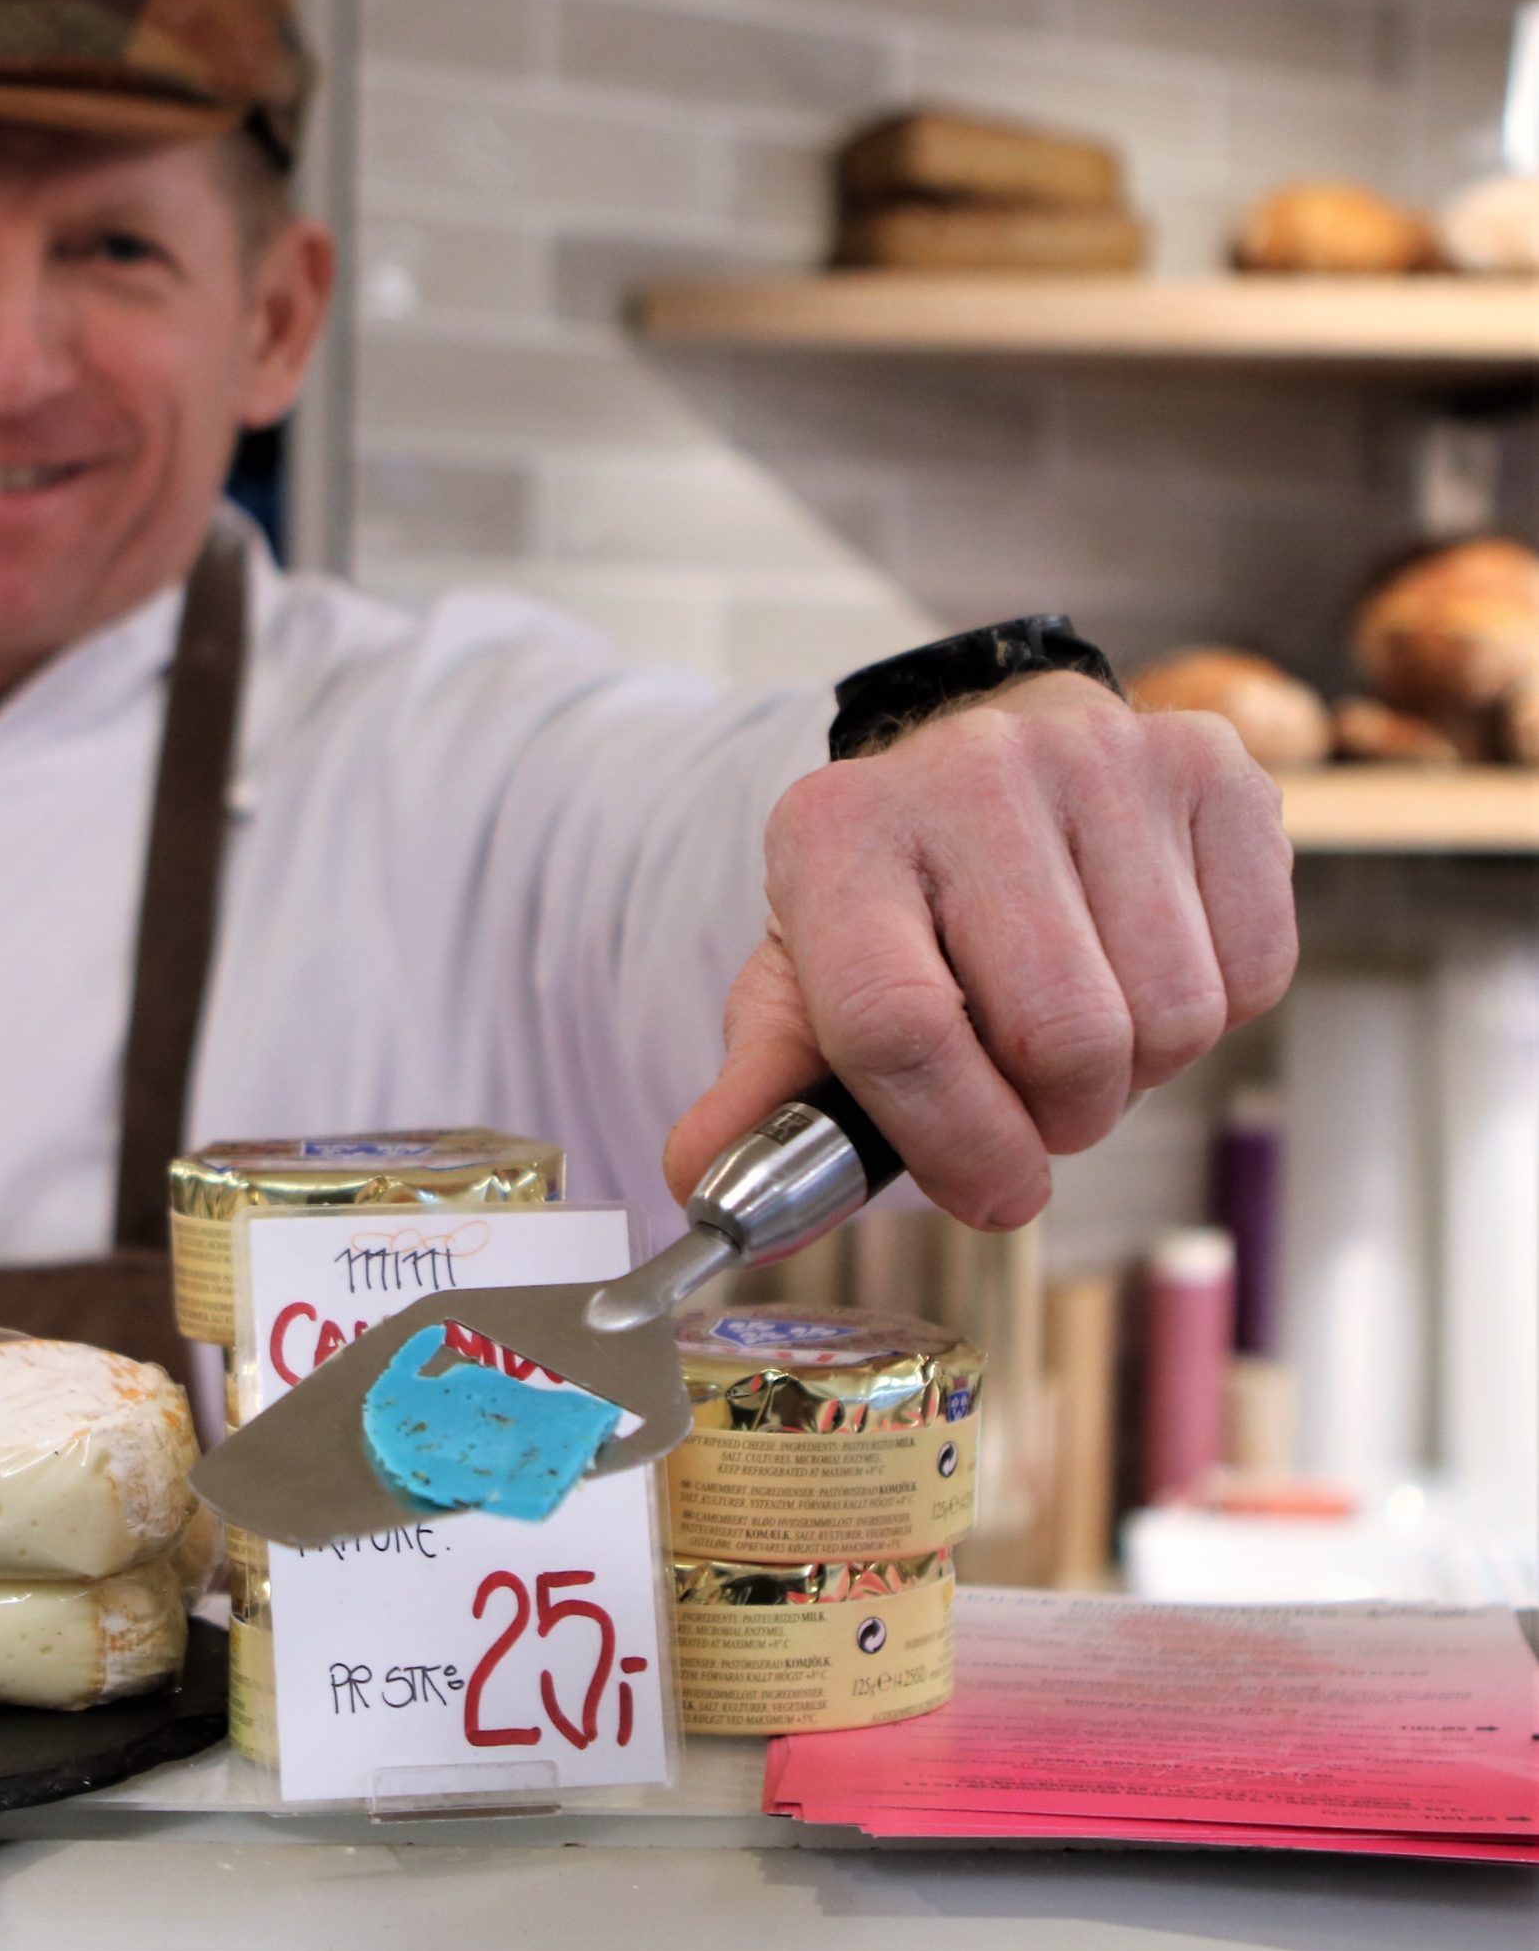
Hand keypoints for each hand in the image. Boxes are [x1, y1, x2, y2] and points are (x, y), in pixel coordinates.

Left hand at [663, 673, 1296, 1229]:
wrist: (988, 770)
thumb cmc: (899, 903)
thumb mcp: (808, 987)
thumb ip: (765, 1093)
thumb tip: (698, 1180)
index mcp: (836, 833)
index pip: (901, 1024)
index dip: (956, 1142)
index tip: (990, 1192)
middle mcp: (966, 773)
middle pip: (1060, 1035)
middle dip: (1055, 1117)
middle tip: (1028, 1096)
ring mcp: (1099, 758)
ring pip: (1169, 1017)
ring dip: (1131, 1071)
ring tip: (1074, 1024)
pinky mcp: (1211, 767)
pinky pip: (1252, 971)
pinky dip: (1209, 1010)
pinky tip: (1139, 962)